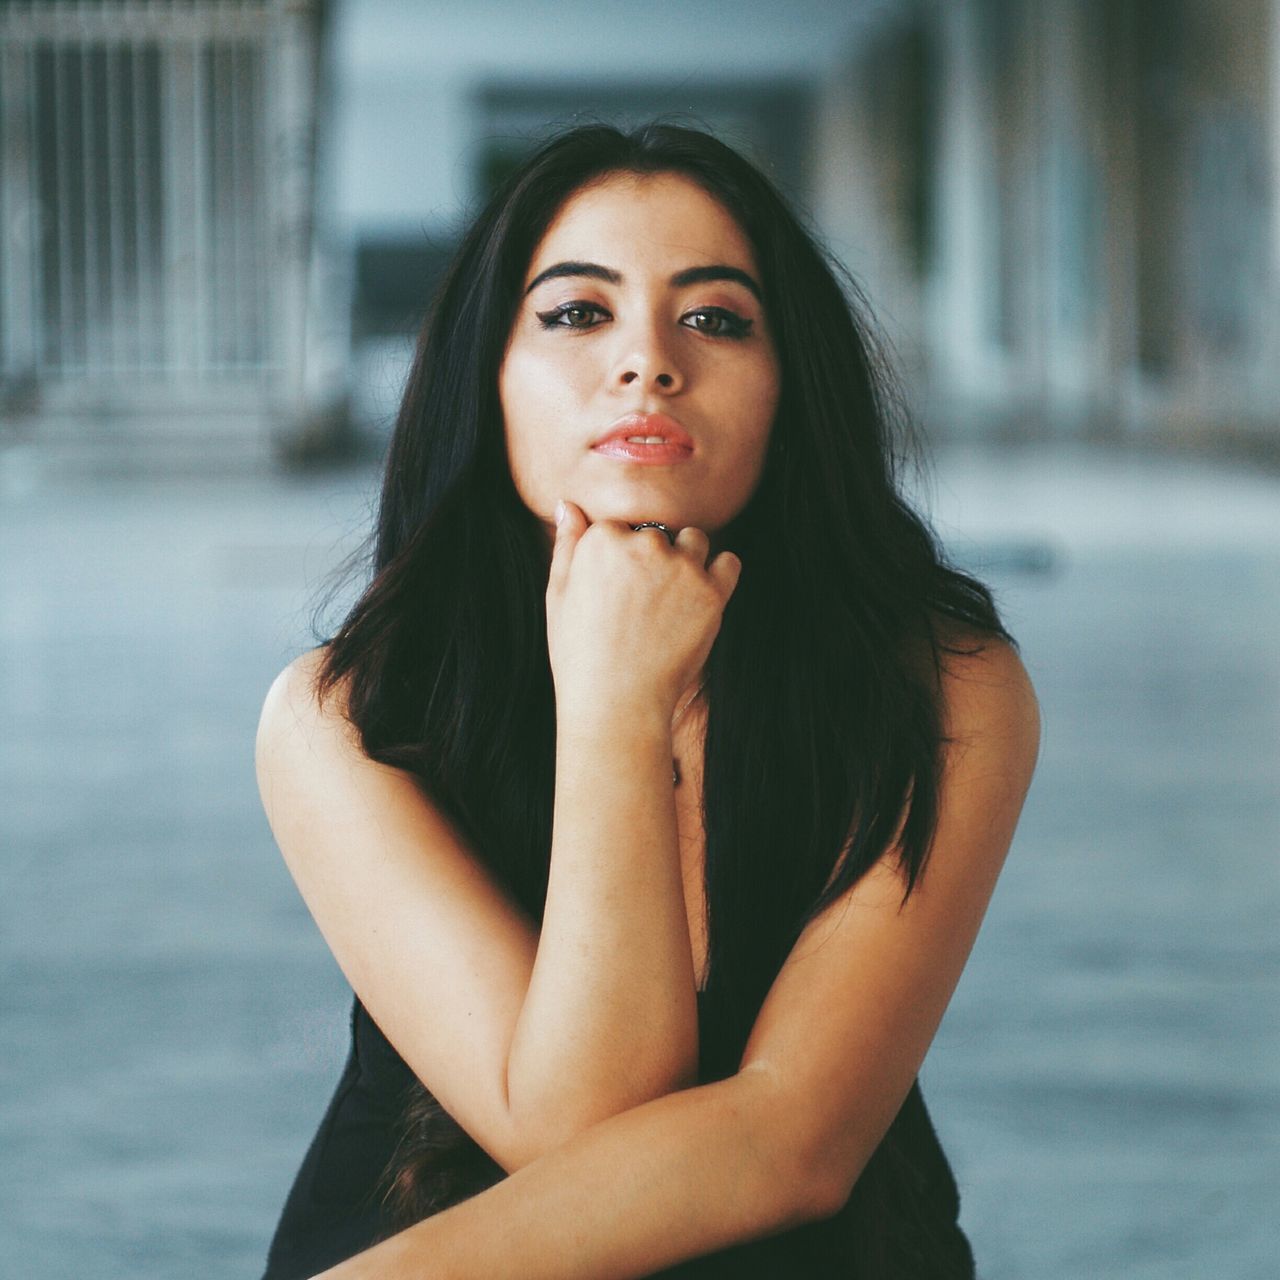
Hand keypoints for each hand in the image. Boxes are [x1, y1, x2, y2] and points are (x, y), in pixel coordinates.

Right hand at [546, 500, 741, 725]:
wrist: (616, 702)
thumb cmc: (579, 654)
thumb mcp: (557, 596)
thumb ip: (567, 545)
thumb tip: (569, 507)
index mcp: (603, 539)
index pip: (621, 527)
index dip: (620, 557)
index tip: (617, 589)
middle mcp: (645, 544)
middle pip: (657, 533)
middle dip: (653, 558)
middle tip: (643, 602)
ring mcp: (682, 567)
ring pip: (694, 541)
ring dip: (687, 559)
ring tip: (670, 600)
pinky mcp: (713, 592)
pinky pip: (728, 563)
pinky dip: (719, 574)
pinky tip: (700, 597)